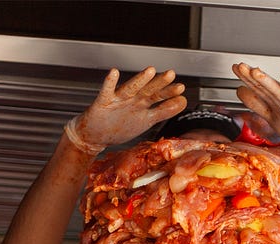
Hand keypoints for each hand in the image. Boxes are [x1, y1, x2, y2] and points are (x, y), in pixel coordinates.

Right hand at [65, 67, 186, 153]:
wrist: (96, 135)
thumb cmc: (121, 126)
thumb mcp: (147, 120)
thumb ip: (164, 111)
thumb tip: (183, 102)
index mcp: (142, 104)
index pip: (158, 97)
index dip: (169, 93)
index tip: (181, 88)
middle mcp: (132, 100)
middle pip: (147, 90)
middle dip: (159, 83)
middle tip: (170, 74)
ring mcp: (118, 100)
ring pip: (130, 89)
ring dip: (140, 80)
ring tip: (149, 71)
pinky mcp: (104, 102)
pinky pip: (107, 92)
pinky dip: (110, 83)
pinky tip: (114, 73)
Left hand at [232, 62, 279, 156]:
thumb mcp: (271, 117)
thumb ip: (256, 104)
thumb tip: (240, 91)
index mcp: (274, 103)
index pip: (257, 89)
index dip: (246, 79)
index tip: (235, 69)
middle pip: (265, 88)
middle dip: (252, 77)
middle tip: (240, 66)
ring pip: (278, 92)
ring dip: (267, 82)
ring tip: (256, 72)